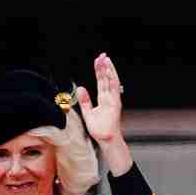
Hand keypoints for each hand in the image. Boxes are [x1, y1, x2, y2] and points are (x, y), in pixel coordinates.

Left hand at [73, 52, 131, 175]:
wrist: (106, 139)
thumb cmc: (100, 129)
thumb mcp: (88, 112)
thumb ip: (84, 100)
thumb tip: (80, 88)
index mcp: (104, 99)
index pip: (101, 82)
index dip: (99, 71)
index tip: (97, 61)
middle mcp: (110, 97)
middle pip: (106, 79)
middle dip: (104, 67)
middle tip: (102, 55)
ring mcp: (114, 100)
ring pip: (111, 81)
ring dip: (109, 70)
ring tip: (106, 59)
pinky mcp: (115, 104)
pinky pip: (113, 89)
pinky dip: (112, 79)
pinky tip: (109, 71)